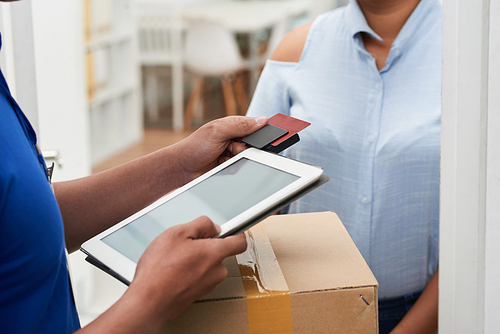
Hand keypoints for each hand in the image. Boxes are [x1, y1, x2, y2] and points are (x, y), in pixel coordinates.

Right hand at [128, 216, 246, 323]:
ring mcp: (207, 285)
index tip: (228, 229)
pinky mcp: (197, 295)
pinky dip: (188, 273)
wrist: (148, 302)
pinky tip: (172, 271)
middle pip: (219, 253)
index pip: (240, 242)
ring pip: (207, 266)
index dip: (235, 233)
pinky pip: (198, 278)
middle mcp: (216, 271)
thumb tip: (213, 226)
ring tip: (174, 260)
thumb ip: (201, 225)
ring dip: (195, 260)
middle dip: (205, 246)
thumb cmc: (159, 270)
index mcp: (215, 253)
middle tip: (185, 244)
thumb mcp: (177, 233)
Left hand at [173, 116, 266, 183]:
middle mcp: (234, 139)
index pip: (255, 126)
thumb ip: (240, 125)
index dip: (260, 131)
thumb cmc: (195, 147)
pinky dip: (233, 167)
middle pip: (254, 145)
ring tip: (222, 157)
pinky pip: (243, 168)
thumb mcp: (218, 131)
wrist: (182, 169)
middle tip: (230, 148)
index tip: (263, 137)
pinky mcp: (231, 167)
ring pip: (249, 158)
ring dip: (236, 158)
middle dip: (243, 148)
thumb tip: (262, 120)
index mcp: (233, 126)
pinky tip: (221, 165)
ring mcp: (233, 154)